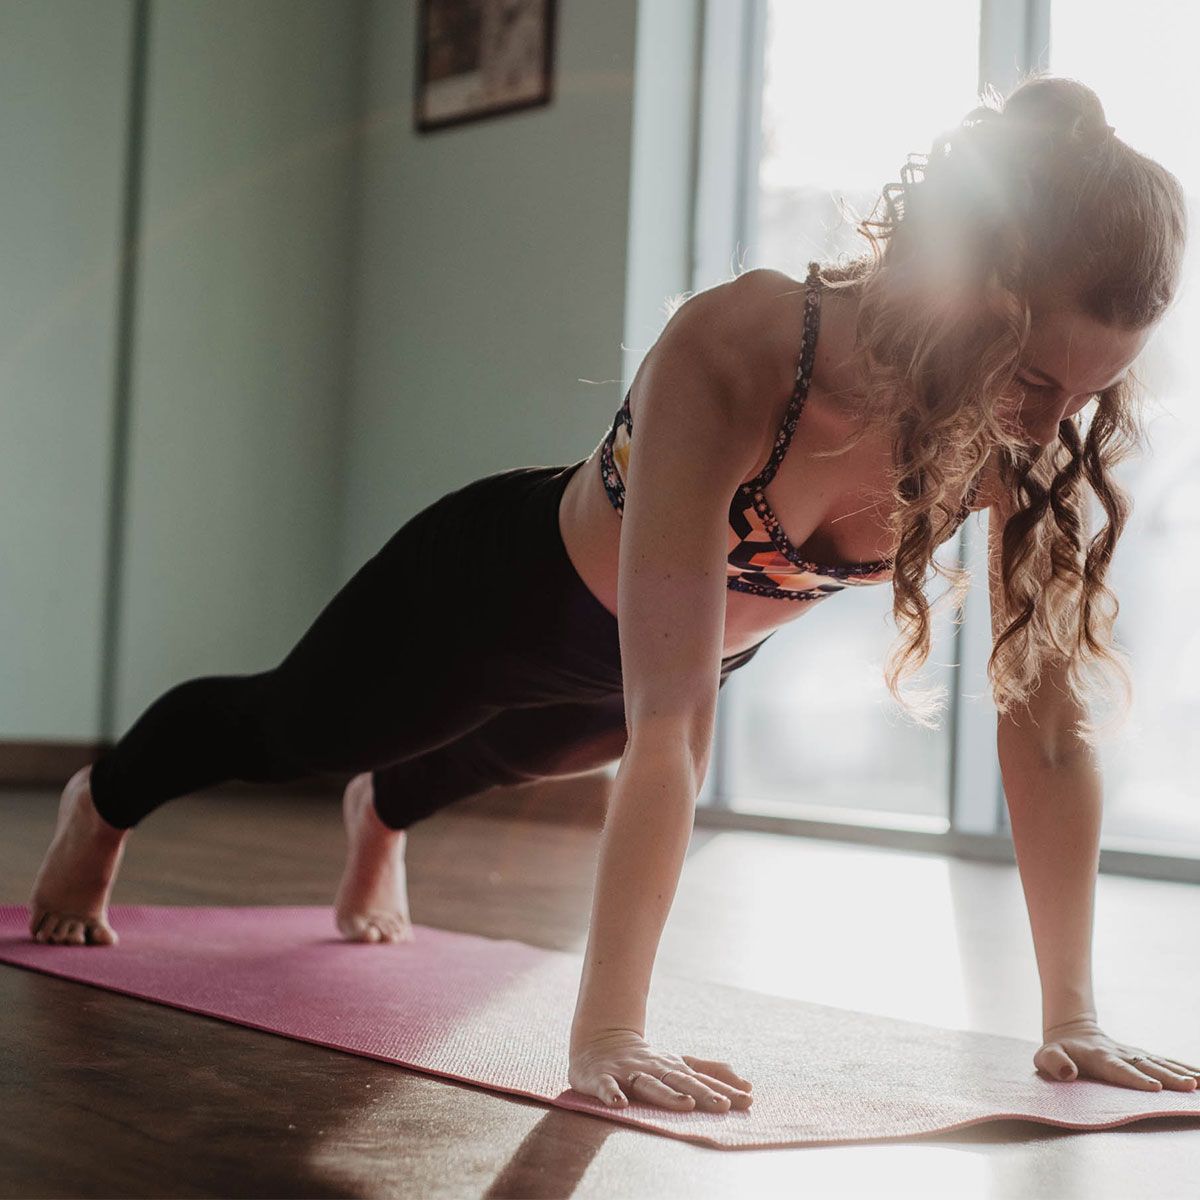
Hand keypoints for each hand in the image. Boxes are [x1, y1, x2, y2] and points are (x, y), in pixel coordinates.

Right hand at [569, 1028, 752, 1112]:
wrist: (600, 1043)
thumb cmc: (647, 1062)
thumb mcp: (679, 1065)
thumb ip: (711, 1073)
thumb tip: (747, 1085)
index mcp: (673, 1068)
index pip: (701, 1080)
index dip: (723, 1090)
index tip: (747, 1099)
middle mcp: (654, 1069)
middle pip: (680, 1081)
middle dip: (702, 1092)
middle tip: (723, 1106)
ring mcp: (628, 1073)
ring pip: (649, 1084)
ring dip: (667, 1094)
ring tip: (686, 1105)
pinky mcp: (602, 1078)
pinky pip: (606, 1086)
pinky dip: (612, 1094)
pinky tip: (620, 1104)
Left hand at [1036, 1016, 1199, 1091]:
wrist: (1071, 1031)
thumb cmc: (1058, 1051)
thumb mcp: (1046, 1056)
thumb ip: (1054, 1063)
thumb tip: (1068, 1073)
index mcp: (1099, 1057)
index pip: (1118, 1069)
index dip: (1135, 1078)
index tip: (1155, 1088)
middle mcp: (1121, 1054)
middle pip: (1147, 1066)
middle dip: (1169, 1077)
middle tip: (1190, 1086)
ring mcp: (1133, 1054)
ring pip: (1160, 1063)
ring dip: (1181, 1073)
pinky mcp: (1142, 1057)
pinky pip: (1165, 1063)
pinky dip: (1184, 1068)